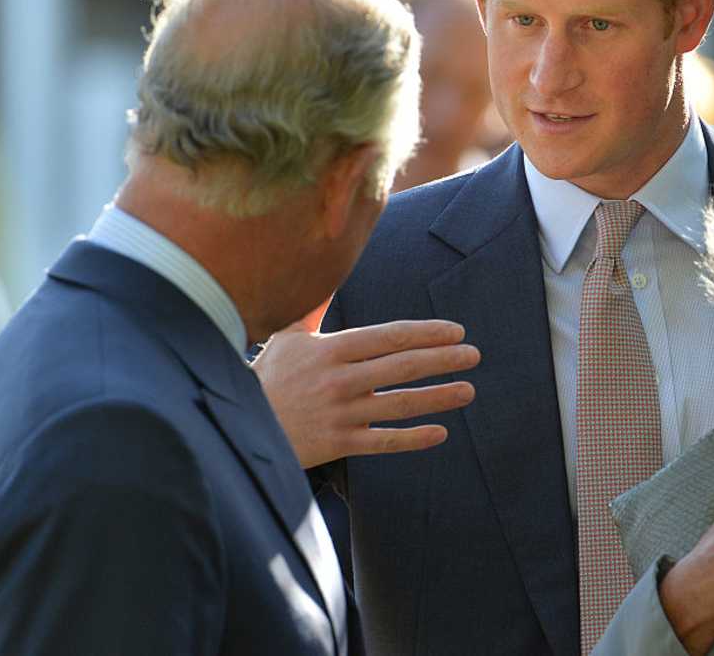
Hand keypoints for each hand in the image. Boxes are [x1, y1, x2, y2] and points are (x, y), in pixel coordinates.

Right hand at [253, 319, 479, 467]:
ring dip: (439, 396)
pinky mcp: (338, 443)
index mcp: (331, 349)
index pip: (389, 337)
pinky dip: (413, 438)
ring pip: (400, 404)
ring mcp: (340, 413)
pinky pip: (383, 442)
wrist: (239, 424)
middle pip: (402, 367)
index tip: (455, 331)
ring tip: (468, 391)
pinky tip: (441, 432)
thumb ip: (315, 307)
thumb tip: (323, 270)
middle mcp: (339, 379)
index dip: (426, 333)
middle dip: (443, 359)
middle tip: (474, 355)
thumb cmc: (268, 376)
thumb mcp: (287, 335)